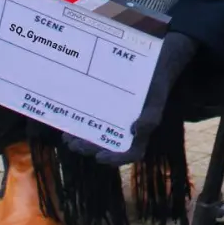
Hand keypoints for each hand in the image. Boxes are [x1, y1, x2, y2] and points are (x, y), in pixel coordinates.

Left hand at [64, 31, 197, 165]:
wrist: (153, 65)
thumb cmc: (156, 85)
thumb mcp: (156, 100)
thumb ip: (150, 118)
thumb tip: (134, 131)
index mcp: (141, 133)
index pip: (130, 153)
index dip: (115, 159)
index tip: (99, 157)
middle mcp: (125, 129)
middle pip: (107, 146)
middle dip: (89, 148)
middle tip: (74, 144)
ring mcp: (115, 119)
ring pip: (97, 135)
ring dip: (81, 139)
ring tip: (67, 137)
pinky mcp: (106, 108)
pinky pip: (92, 118)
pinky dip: (81, 121)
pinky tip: (69, 118)